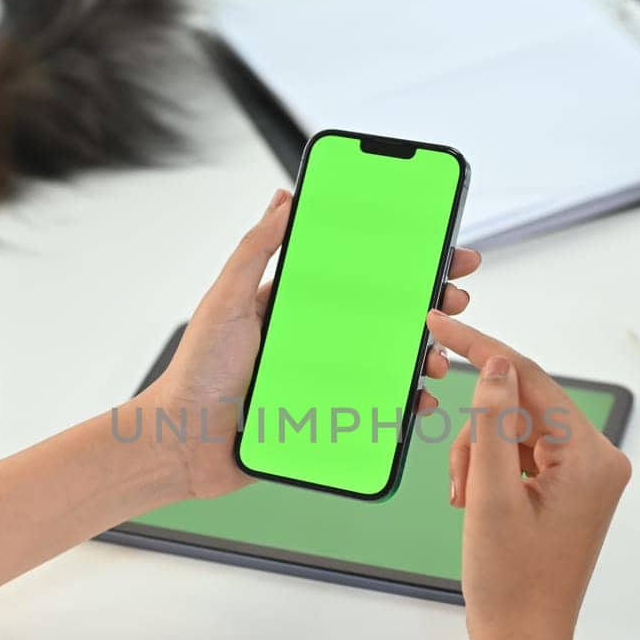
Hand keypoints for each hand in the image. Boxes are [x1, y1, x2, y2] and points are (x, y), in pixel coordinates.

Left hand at [139, 188, 482, 497]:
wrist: (183, 442)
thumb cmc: (197, 370)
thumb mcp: (226, 299)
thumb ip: (256, 249)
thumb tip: (285, 198)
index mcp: (297, 304)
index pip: (360, 272)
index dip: (402, 260)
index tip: (439, 248)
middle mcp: (317, 338)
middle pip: (387, 315)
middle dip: (430, 304)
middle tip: (456, 298)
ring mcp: (326, 378)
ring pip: (390, 362)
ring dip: (425, 354)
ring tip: (438, 354)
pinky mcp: (329, 417)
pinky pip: (377, 408)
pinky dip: (405, 404)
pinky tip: (420, 399)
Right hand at [427, 311, 631, 639]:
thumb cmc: (511, 583)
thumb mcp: (490, 496)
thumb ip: (492, 422)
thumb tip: (496, 363)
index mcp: (592, 458)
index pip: (529, 379)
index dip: (479, 349)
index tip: (439, 326)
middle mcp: (598, 460)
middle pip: (520, 405)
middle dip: (477, 434)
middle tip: (458, 483)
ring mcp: (585, 476)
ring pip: (513, 429)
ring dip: (479, 455)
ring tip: (466, 503)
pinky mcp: (568, 489)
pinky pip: (520, 453)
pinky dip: (490, 470)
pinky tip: (476, 504)